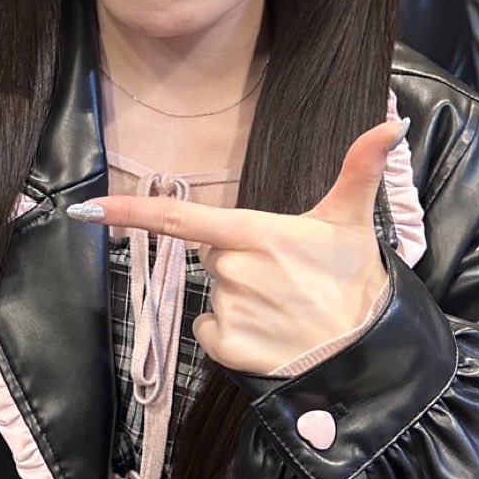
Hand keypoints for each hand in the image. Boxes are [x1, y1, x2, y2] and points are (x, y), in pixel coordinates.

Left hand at [74, 119, 406, 374]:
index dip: (130, 213)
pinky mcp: (228, 350)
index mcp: (255, 235)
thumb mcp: (353, 221)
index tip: (88, 209)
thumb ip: (360, 169)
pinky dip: (232, 335)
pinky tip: (269, 336)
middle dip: (239, 262)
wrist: (368, 356)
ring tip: (285, 309)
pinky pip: (210, 333)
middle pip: (213, 258)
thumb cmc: (355, 281)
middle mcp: (234, 272)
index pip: (181, 220)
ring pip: (213, 297)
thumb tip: (390, 122)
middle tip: (285, 277)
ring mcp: (229, 312)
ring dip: (239, 301)